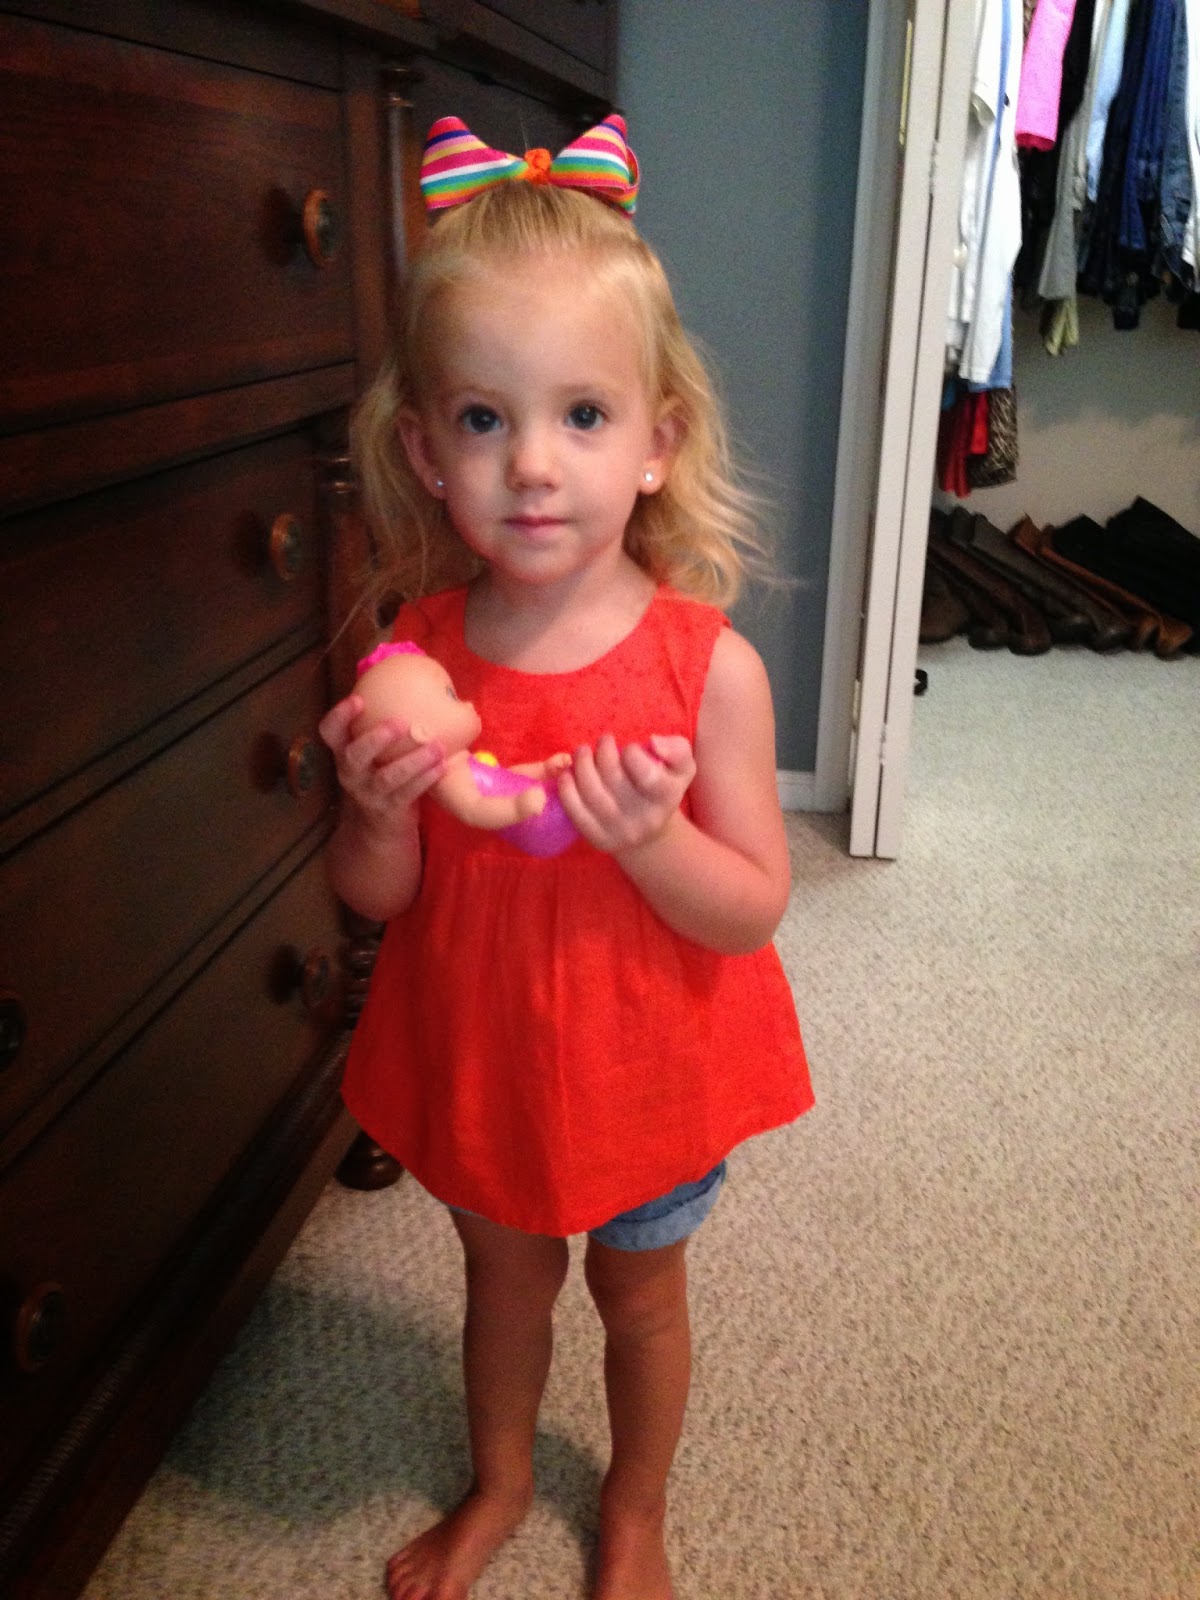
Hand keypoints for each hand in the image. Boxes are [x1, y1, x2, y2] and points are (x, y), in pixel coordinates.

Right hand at [318, 692, 444, 832]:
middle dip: (375, 738)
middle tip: (399, 724)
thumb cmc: (384, 773)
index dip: (339, 716)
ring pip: (387, 777)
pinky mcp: (389, 810)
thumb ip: (388, 726)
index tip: (358, 699)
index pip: (330, 732)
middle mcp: (351, 773)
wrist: (381, 826)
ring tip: (436, 747)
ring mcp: (368, 794)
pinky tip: (442, 766)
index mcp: (344, 752)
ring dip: (413, 761)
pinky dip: (425, 779)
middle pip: (355, 755)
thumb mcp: (376, 752)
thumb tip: (432, 689)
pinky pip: (407, 794)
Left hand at [558, 733, 694, 854]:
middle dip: (603, 752)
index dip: (632, 754)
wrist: (650, 831)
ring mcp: (621, 832)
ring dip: (582, 765)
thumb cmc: (663, 787)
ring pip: (592, 793)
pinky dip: (567, 789)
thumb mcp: (681, 767)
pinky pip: (577, 812)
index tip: (629, 748)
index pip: (647, 774)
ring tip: (583, 751)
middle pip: (614, 780)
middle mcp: (646, 819)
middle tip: (603, 741)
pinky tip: (568, 774)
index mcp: (669, 798)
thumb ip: (676, 749)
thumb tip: (653, 742)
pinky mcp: (599, 839)